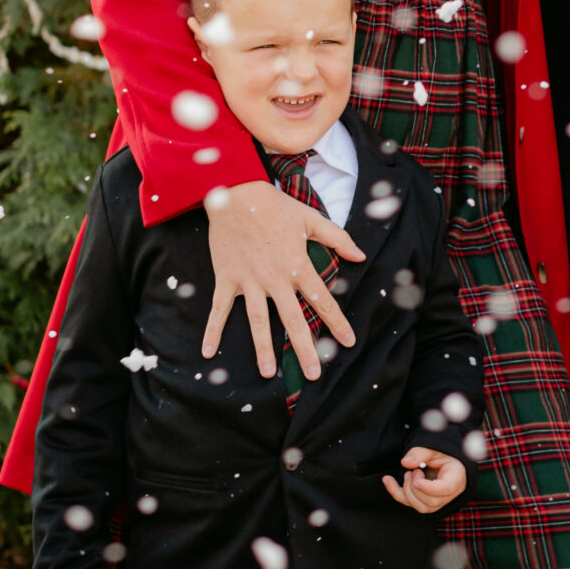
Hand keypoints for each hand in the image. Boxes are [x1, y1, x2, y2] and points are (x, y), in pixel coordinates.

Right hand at [204, 178, 363, 381]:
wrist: (236, 194)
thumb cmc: (276, 207)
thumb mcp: (311, 219)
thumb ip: (338, 239)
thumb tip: (360, 257)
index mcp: (298, 266)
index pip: (322, 300)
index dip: (336, 322)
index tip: (347, 342)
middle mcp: (275, 279)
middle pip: (292, 319)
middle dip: (304, 348)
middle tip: (313, 374)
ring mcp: (249, 281)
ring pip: (258, 321)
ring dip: (263, 348)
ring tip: (268, 373)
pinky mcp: (227, 279)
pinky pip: (220, 309)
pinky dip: (212, 330)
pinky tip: (209, 352)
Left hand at [383, 447, 466, 513]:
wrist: (443, 461)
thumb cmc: (442, 455)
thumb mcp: (434, 449)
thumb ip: (421, 453)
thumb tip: (405, 462)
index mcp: (456, 477)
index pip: (447, 489)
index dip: (430, 488)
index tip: (417, 478)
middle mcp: (449, 494)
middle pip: (431, 501)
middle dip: (415, 487)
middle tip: (413, 471)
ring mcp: (437, 502)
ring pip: (421, 507)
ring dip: (407, 491)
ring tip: (409, 473)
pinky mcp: (425, 503)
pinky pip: (409, 504)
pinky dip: (395, 492)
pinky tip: (387, 480)